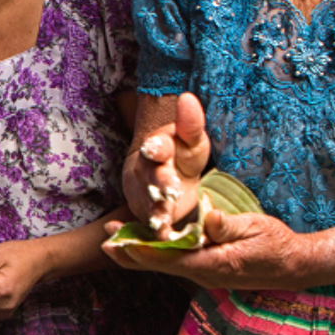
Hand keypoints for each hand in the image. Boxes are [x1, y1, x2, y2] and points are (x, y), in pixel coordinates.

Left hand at [104, 206, 312, 290]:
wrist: (295, 267)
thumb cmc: (278, 245)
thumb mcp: (257, 228)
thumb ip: (230, 225)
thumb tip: (208, 219)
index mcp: (215, 265)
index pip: (172, 260)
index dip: (145, 251)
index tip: (120, 243)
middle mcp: (204, 275)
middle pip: (161, 266)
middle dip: (131, 253)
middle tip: (104, 239)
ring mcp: (204, 275)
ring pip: (165, 265)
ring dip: (139, 253)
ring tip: (112, 241)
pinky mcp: (206, 270)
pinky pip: (176, 263)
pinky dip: (156, 253)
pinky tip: (141, 243)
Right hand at [124, 93, 212, 238]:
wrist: (163, 178)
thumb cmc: (183, 156)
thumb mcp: (192, 140)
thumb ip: (191, 123)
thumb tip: (187, 97)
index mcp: (158, 146)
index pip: (155, 145)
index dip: (155, 147)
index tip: (155, 148)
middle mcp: (146, 169)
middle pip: (150, 175)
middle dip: (158, 183)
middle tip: (168, 190)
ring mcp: (143, 193)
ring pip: (148, 201)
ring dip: (154, 211)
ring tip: (162, 221)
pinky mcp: (145, 214)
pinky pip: (149, 222)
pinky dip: (153, 231)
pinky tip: (162, 237)